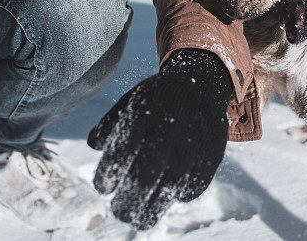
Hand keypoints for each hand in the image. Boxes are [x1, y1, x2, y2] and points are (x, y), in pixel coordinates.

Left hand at [88, 49, 233, 229]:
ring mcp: (195, 143)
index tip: (101, 188)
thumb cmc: (158, 99)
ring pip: (172, 184)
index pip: (123, 147)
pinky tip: (165, 199)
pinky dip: (179, 196)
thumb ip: (111, 123)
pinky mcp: (213, 155)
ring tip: (140, 221)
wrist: (203, 85)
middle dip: (130, 199)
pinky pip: (194, 185)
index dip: (110, 171)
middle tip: (119, 214)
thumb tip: (94, 145)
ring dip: (154, 207)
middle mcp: (172, 126)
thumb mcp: (132, 100)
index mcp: (146, 109)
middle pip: (147, 172)